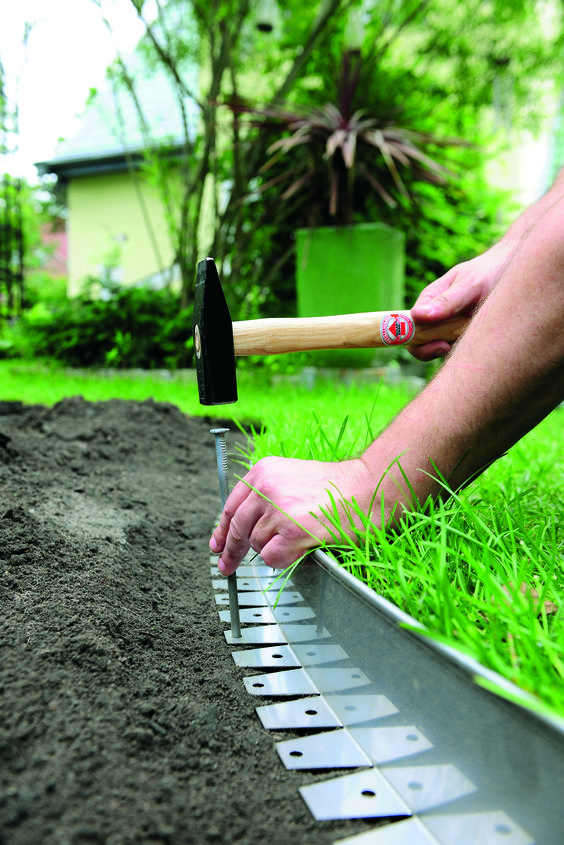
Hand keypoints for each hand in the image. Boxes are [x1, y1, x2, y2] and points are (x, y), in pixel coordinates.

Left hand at [209, 455, 375, 574]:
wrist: (368, 489)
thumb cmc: (338, 487)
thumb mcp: (293, 478)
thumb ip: (267, 496)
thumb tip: (245, 525)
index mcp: (264, 471)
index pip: (232, 505)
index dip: (222, 529)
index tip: (216, 544)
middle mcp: (266, 487)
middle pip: (237, 528)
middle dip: (232, 551)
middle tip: (227, 566)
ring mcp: (278, 509)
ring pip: (257, 544)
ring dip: (274, 549)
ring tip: (300, 538)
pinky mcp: (292, 531)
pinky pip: (272, 558)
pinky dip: (283, 560)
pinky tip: (300, 548)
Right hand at [410, 243, 513, 360]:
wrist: (514, 272)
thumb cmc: (489, 272)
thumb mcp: (469, 285)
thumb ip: (446, 301)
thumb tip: (417, 316)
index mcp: (429, 301)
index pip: (409, 327)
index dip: (417, 341)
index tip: (439, 344)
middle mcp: (435, 316)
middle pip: (420, 343)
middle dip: (432, 350)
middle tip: (450, 346)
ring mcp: (449, 328)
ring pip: (440, 350)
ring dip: (453, 349)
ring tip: (473, 336)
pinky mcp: (463, 337)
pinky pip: (459, 351)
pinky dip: (468, 351)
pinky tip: (482, 340)